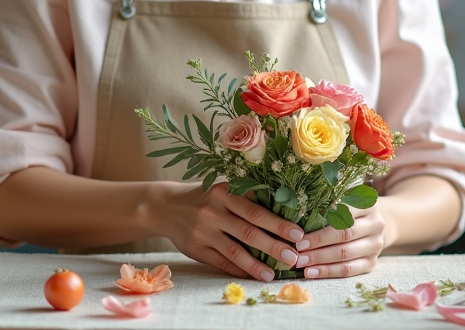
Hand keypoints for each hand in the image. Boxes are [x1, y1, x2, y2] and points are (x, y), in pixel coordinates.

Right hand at [155, 182, 305, 281]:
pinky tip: (253, 275)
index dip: (278, 223)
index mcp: (224, 193)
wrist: (166, 206)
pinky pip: (221, 262)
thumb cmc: (205, 197)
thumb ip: (247, 198)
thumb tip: (283, 212)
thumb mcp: (223, 189)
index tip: (298, 234)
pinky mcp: (195, 248)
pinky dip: (238, 269)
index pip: (256, 210)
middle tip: (294, 257)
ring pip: (235, 251)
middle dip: (274, 246)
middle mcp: (213, 211)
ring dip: (256, 265)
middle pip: (248, 232)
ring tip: (273, 274)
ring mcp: (203, 231)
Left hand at [294, 204, 386, 278]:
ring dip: (321, 262)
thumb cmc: (348, 209)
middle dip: (318, 247)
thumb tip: (292, 215)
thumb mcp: (342, 200)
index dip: (321, 230)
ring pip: (346, 255)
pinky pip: (349, 270)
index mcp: (367, 204)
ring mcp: (376, 245)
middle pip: (344, 237)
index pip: (343, 217)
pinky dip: (329, 272)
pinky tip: (312, 272)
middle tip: (297, 254)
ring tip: (301, 264)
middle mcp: (376, 224)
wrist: (372, 223)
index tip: (299, 239)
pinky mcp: (372, 262)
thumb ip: (325, 203)